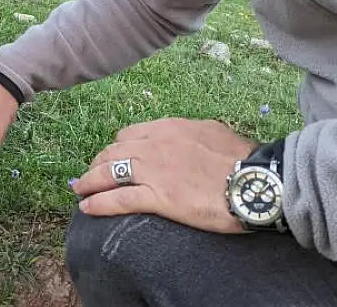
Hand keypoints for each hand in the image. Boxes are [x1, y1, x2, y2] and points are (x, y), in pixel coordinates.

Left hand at [71, 118, 259, 233]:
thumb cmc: (244, 159)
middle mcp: (155, 145)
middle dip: (97, 164)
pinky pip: (119, 198)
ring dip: (89, 181)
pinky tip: (87, 207)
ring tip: (79, 190)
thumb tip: (190, 136)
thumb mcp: (214, 132)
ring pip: (109, 173)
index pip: (128, 135)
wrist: (257, 180)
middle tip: (88, 175)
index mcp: (168, 128)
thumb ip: (193, 133)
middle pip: (113, 152)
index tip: (110, 158)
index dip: (115, 148)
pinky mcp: (159, 197)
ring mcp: (154, 171)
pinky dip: (99, 203)